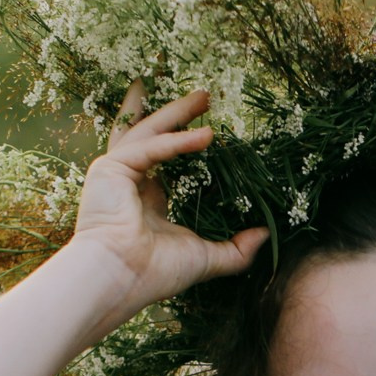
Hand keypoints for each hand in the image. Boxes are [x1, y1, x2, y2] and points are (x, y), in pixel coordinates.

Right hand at [69, 87, 266, 332]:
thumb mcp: (206, 258)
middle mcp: (128, 181)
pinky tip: (206, 136)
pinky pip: (150, 147)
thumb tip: (265, 235)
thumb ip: (236, 249)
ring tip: (205, 97)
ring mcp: (115, 172)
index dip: (180, 139)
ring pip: (148, 131)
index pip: (160, 159)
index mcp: (146, 199)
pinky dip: (177, 141)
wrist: (120, 280)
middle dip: (178, 113)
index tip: (204, 127)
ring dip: (176, 112)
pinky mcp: (109, 168)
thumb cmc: (155, 273)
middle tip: (205, 96)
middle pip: (153, 134)